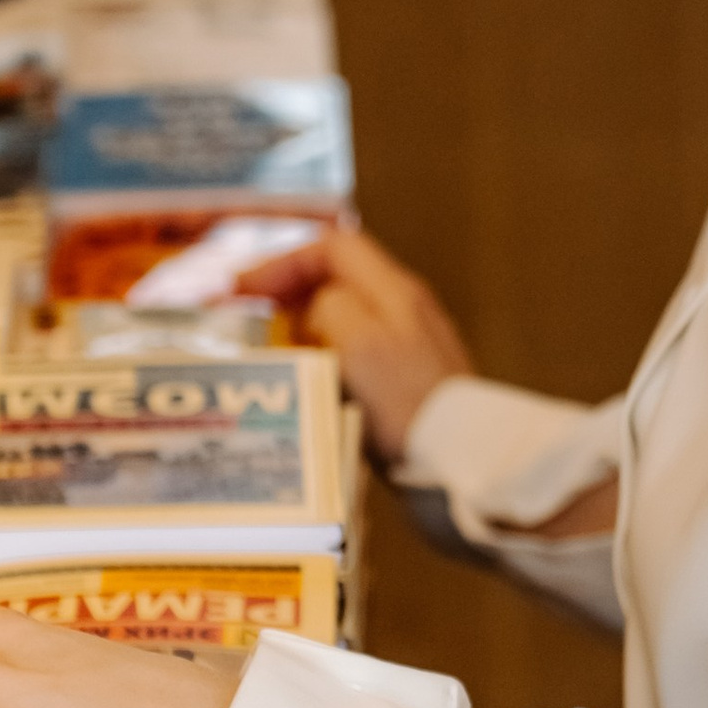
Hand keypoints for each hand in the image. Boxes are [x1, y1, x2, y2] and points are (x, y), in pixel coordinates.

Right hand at [238, 225, 472, 464]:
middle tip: (253, 317)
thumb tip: (314, 308)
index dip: (284, 262)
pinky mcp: (408, 383)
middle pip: (338, 280)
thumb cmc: (410, 405)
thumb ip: (328, 307)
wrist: (461, 460)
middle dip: (290, 293)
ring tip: (274, 353)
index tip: (246, 289)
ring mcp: (410, 347)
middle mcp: (405, 311)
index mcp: (394, 291)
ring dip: (304, 328)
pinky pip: (356, 356)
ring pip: (345, 318)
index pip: (333, 247)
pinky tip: (311, 386)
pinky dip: (325, 360)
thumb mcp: (358, 341)